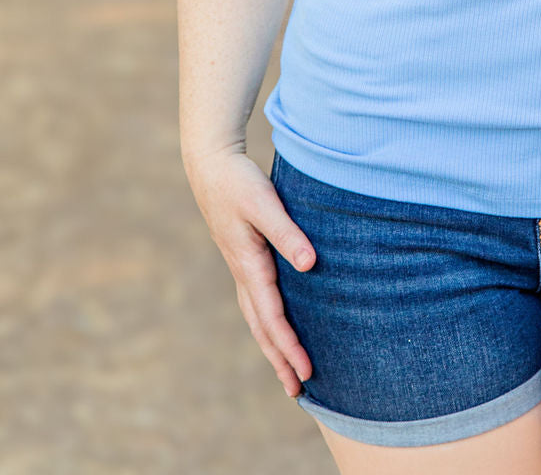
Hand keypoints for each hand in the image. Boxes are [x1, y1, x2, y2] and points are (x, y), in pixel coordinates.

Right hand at [184, 148, 316, 396]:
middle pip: (262, 328)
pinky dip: (267, 325)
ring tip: (288, 373)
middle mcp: (243, 274)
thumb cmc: (239, 183)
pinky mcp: (244, 260)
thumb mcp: (265, 204)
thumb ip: (288, 233)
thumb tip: (311, 265)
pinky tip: (277, 330)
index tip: (306, 372)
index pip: (272, 317)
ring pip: (257, 319)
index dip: (289, 346)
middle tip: (299, 391)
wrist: (211, 167)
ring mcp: (241, 269)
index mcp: (249, 266)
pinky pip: (257, 303)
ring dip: (272, 347)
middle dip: (280, 360)